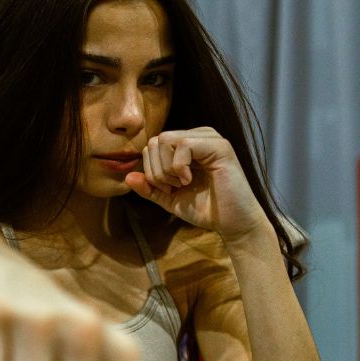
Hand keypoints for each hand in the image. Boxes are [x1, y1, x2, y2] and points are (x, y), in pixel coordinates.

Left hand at [124, 127, 267, 241]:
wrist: (232, 224)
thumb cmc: (206, 210)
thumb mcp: (171, 199)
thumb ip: (150, 188)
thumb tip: (127, 177)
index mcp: (187, 145)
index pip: (153, 145)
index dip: (151, 170)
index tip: (167, 189)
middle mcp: (199, 136)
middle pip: (156, 140)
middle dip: (156, 170)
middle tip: (173, 188)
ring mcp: (210, 138)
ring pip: (166, 140)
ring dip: (166, 169)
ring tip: (182, 184)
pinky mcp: (219, 146)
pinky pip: (183, 144)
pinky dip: (179, 166)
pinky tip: (190, 180)